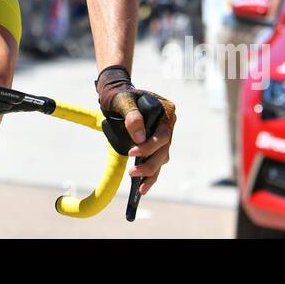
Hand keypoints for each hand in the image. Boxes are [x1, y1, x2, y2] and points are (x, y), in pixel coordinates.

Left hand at [96, 66, 175, 195]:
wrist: (116, 96)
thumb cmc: (120, 96)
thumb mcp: (123, 100)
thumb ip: (132, 115)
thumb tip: (139, 137)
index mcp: (166, 110)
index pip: (163, 133)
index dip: (150, 146)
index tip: (133, 152)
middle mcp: (168, 124)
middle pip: (164, 149)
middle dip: (149, 164)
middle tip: (133, 172)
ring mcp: (163, 135)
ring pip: (162, 158)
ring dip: (151, 173)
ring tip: (140, 187)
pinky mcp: (156, 145)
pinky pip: (156, 161)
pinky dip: (151, 175)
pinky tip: (143, 187)